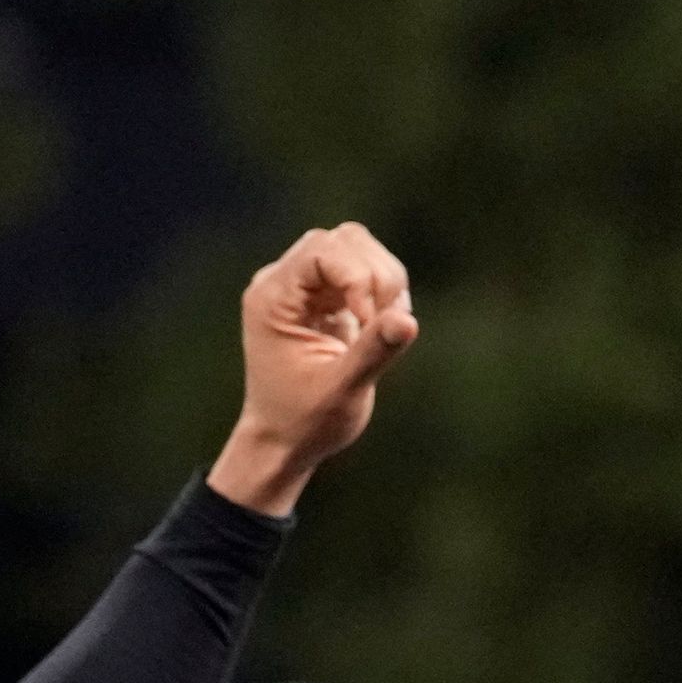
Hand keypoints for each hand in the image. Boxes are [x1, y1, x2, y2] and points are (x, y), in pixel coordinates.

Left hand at [205, 224, 420, 516]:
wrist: (284, 441)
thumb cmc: (304, 422)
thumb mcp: (341, 392)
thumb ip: (372, 352)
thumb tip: (408, 321)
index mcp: (273, 298)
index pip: (321, 251)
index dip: (357, 277)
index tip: (369, 321)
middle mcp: (284, 284)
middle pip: (343, 241)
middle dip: (375, 276)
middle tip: (381, 324)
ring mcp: (305, 289)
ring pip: (357, 249)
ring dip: (384, 281)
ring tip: (384, 326)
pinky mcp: (325, 299)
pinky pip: (364, 272)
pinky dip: (385, 293)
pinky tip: (381, 328)